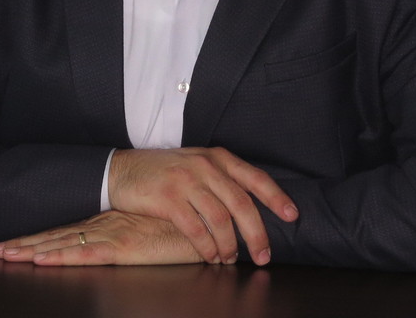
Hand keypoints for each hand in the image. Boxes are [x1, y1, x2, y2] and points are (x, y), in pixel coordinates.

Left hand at [0, 211, 202, 265]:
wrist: (207, 222)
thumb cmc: (184, 226)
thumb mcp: (152, 231)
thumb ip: (136, 235)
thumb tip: (125, 241)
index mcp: (109, 223)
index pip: (66, 231)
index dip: (38, 238)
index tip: (12, 244)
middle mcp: (104, 227)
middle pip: (57, 236)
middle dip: (24, 245)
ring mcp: (111, 236)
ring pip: (63, 244)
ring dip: (31, 251)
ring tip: (3, 255)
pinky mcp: (123, 248)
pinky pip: (85, 254)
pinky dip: (60, 257)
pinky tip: (40, 260)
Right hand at [108, 147, 297, 265]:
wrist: (123, 170)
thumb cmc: (165, 171)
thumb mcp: (197, 165)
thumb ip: (222, 179)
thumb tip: (250, 209)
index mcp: (217, 157)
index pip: (255, 178)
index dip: (276, 197)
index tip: (292, 215)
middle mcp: (205, 166)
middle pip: (242, 203)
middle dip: (257, 234)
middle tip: (264, 255)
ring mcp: (186, 181)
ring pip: (220, 219)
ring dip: (230, 245)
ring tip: (230, 258)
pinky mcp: (168, 198)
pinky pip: (195, 229)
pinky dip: (206, 247)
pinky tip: (210, 256)